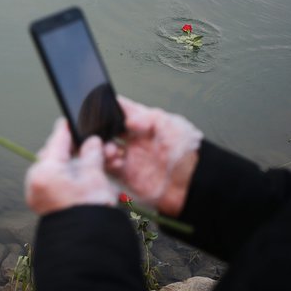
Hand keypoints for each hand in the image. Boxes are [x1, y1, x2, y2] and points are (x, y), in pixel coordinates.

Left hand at [25, 119, 117, 215]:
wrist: (87, 248)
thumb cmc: (88, 213)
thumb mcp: (94, 176)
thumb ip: (91, 154)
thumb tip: (91, 141)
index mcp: (44, 171)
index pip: (56, 140)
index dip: (68, 129)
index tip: (73, 120)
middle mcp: (37, 182)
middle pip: (57, 156)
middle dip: (78, 150)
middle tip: (95, 146)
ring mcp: (40, 195)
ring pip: (60, 170)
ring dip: (78, 164)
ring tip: (100, 163)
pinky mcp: (47, 205)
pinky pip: (59, 184)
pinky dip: (73, 178)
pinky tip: (90, 177)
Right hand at [104, 97, 202, 216]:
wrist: (191, 186)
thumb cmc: (188, 155)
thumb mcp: (173, 127)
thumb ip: (150, 118)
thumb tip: (129, 119)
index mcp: (148, 125)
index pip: (126, 110)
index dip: (113, 106)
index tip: (102, 103)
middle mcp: (137, 139)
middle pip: (111, 129)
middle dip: (102, 127)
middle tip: (98, 128)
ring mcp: (131, 156)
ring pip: (106, 146)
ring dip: (102, 145)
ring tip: (108, 148)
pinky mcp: (127, 174)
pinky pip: (108, 166)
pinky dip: (105, 162)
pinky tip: (112, 161)